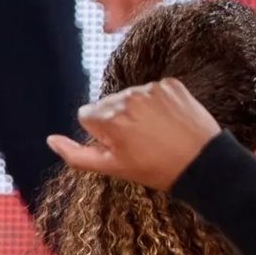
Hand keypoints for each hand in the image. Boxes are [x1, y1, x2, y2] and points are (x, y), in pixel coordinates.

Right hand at [46, 79, 220, 190]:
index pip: (87, 115)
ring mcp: (151, 89)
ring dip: (139, 111)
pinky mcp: (171, 84)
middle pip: (109, 104)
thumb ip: (77, 155)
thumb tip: (51, 140)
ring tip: (158, 133)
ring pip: (131, 96)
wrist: (204, 165)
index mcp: (108, 118)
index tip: (122, 146)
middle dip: (118, 120)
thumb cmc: (157, 170)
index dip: (103, 133)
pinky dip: (159, 104)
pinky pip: (155, 90)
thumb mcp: (114, 168)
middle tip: (142, 142)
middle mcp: (127, 97)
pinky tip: (171, 122)